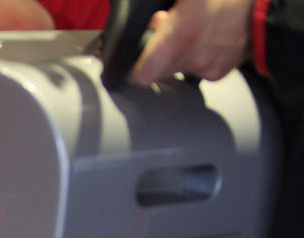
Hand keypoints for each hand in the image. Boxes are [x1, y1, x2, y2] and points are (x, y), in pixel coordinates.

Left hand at [131, 0, 254, 84]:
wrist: (262, 4)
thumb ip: (164, 16)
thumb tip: (152, 24)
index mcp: (179, 36)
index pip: (143, 74)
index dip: (134, 71)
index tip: (132, 65)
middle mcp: (192, 57)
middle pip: (158, 72)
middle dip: (156, 55)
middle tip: (166, 34)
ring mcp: (207, 67)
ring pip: (178, 69)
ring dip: (178, 55)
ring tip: (191, 34)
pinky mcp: (219, 72)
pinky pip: (197, 71)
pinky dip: (198, 58)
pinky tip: (207, 42)